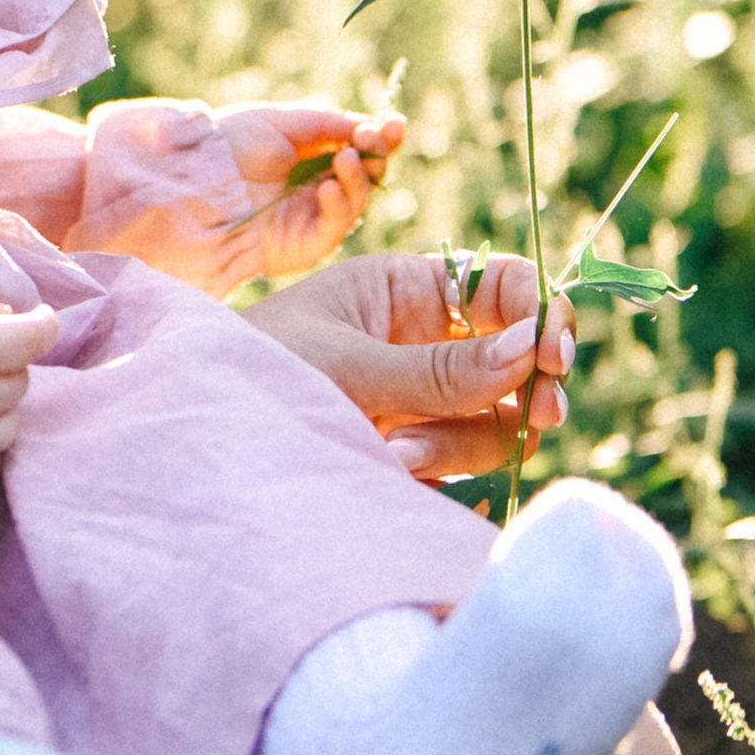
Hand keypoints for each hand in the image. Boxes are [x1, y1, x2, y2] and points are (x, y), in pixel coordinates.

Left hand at [201, 104, 402, 283]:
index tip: (396, 125)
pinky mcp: (307, 244)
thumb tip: (370, 126)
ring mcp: (314, 217)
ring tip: (344, 158)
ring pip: (359, 199)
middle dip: (377, 155)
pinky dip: (340, 205)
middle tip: (373, 139)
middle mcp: (318, 188)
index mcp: (313, 157)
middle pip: (368, 176)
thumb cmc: (233, 145)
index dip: (381, 138)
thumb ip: (329, 123)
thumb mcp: (283, 122)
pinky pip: (337, 227)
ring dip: (359, 176)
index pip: (359, 149)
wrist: (198, 181)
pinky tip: (328, 188)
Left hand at [251, 249, 574, 482]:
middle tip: (535, 416)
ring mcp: (421, 399)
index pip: (503, 286)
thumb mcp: (345, 365)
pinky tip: (391, 467)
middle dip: (525, 387)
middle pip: (514, 359)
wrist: (202, 437)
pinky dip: (438, 468)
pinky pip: (461, 461)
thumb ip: (435, 369)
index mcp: (405, 290)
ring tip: (396, 451)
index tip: (552, 355)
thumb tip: (529, 348)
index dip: (540, 313)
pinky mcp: (412, 448)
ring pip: (493, 419)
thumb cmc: (257, 373)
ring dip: (458, 439)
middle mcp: (422, 340)